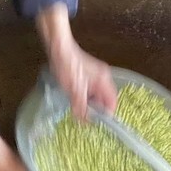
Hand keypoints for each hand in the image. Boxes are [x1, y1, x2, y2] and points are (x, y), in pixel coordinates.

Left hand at [37, 4, 117, 119]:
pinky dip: (83, 98)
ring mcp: (95, 76)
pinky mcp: (87, 76)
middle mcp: (102, 78)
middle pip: (104, 100)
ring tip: (77, 109)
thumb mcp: (74, 90)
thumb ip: (81, 107)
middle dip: (95, 110)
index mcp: (103, 80)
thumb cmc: (67, 65)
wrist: (58, 48)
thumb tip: (86, 122)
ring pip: (96, 97)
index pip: (112, 102)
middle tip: (84, 118)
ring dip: (88, 105)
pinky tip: (74, 100)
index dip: (106, 114)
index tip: (97, 122)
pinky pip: (89, 92)